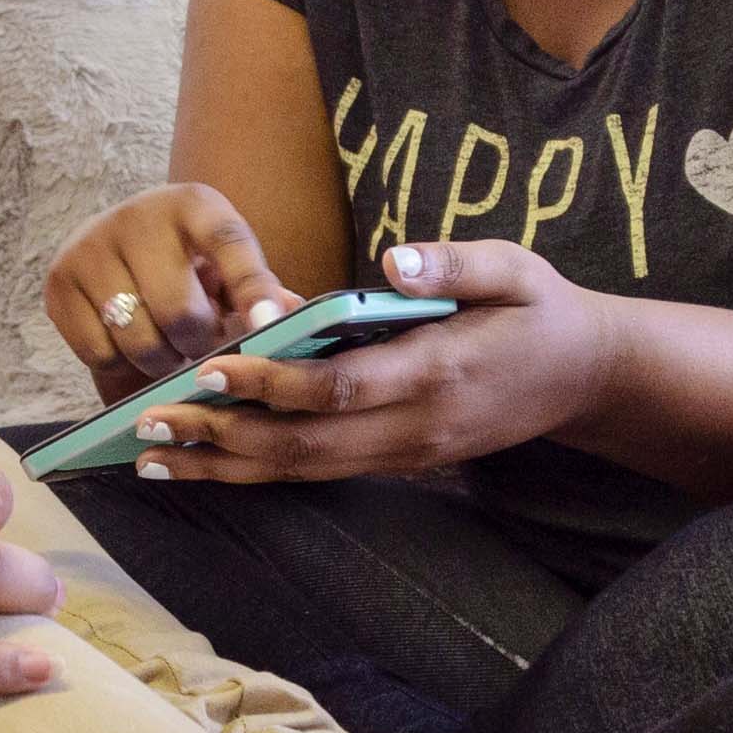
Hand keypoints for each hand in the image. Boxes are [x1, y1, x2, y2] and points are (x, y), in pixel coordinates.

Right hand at [43, 184, 309, 399]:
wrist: (119, 249)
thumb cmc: (189, 266)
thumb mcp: (227, 268)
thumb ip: (260, 292)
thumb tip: (290, 315)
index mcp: (195, 204)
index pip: (230, 245)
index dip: (252, 288)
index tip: (270, 324)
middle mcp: (139, 215)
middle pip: (179, 311)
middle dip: (198, 343)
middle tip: (202, 344)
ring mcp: (91, 245)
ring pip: (137, 338)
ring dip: (160, 359)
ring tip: (168, 345)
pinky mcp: (59, 280)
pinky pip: (97, 351)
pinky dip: (119, 363)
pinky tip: (128, 342)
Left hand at [133, 241, 619, 484]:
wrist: (585, 378)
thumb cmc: (541, 310)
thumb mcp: (515, 268)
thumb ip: (455, 262)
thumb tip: (392, 260)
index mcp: (439, 374)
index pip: (340, 389)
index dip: (273, 384)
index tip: (212, 368)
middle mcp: (415, 429)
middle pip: (305, 446)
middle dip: (222, 435)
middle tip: (147, 420)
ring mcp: (406, 454)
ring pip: (302, 472)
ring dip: (225, 465)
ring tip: (150, 454)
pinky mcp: (398, 462)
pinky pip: (316, 472)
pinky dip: (256, 469)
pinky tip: (204, 460)